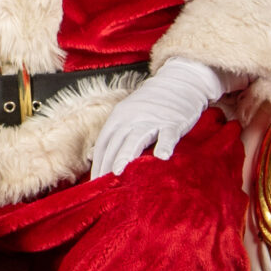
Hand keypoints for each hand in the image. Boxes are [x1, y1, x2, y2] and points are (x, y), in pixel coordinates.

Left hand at [90, 60, 229, 177]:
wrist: (180, 82)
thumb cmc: (152, 106)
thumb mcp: (128, 117)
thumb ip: (112, 137)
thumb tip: (91, 157)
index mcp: (118, 117)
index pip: (104, 144)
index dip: (98, 164)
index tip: (95, 185)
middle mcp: (131, 118)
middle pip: (115, 143)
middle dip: (107, 166)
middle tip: (102, 188)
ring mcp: (152, 120)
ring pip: (136, 138)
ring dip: (126, 155)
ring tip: (119, 173)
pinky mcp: (173, 121)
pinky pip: (168, 135)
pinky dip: (165, 145)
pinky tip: (162, 157)